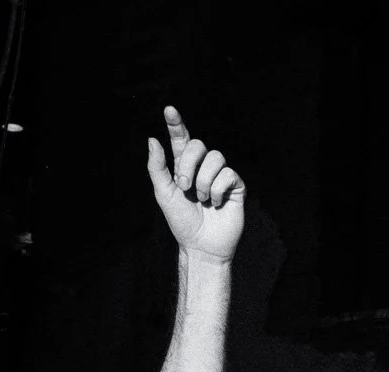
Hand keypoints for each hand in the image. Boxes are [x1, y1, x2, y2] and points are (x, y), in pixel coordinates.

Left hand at [145, 106, 245, 262]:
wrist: (202, 245)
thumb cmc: (182, 221)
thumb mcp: (163, 193)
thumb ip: (157, 167)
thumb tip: (152, 139)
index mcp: (183, 167)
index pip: (181, 139)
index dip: (176, 124)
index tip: (169, 110)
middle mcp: (203, 167)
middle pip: (198, 145)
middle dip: (188, 164)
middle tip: (184, 187)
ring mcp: (220, 176)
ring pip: (216, 158)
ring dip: (204, 181)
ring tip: (202, 199)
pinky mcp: (235, 186)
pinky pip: (228, 174)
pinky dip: (217, 190)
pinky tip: (216, 204)